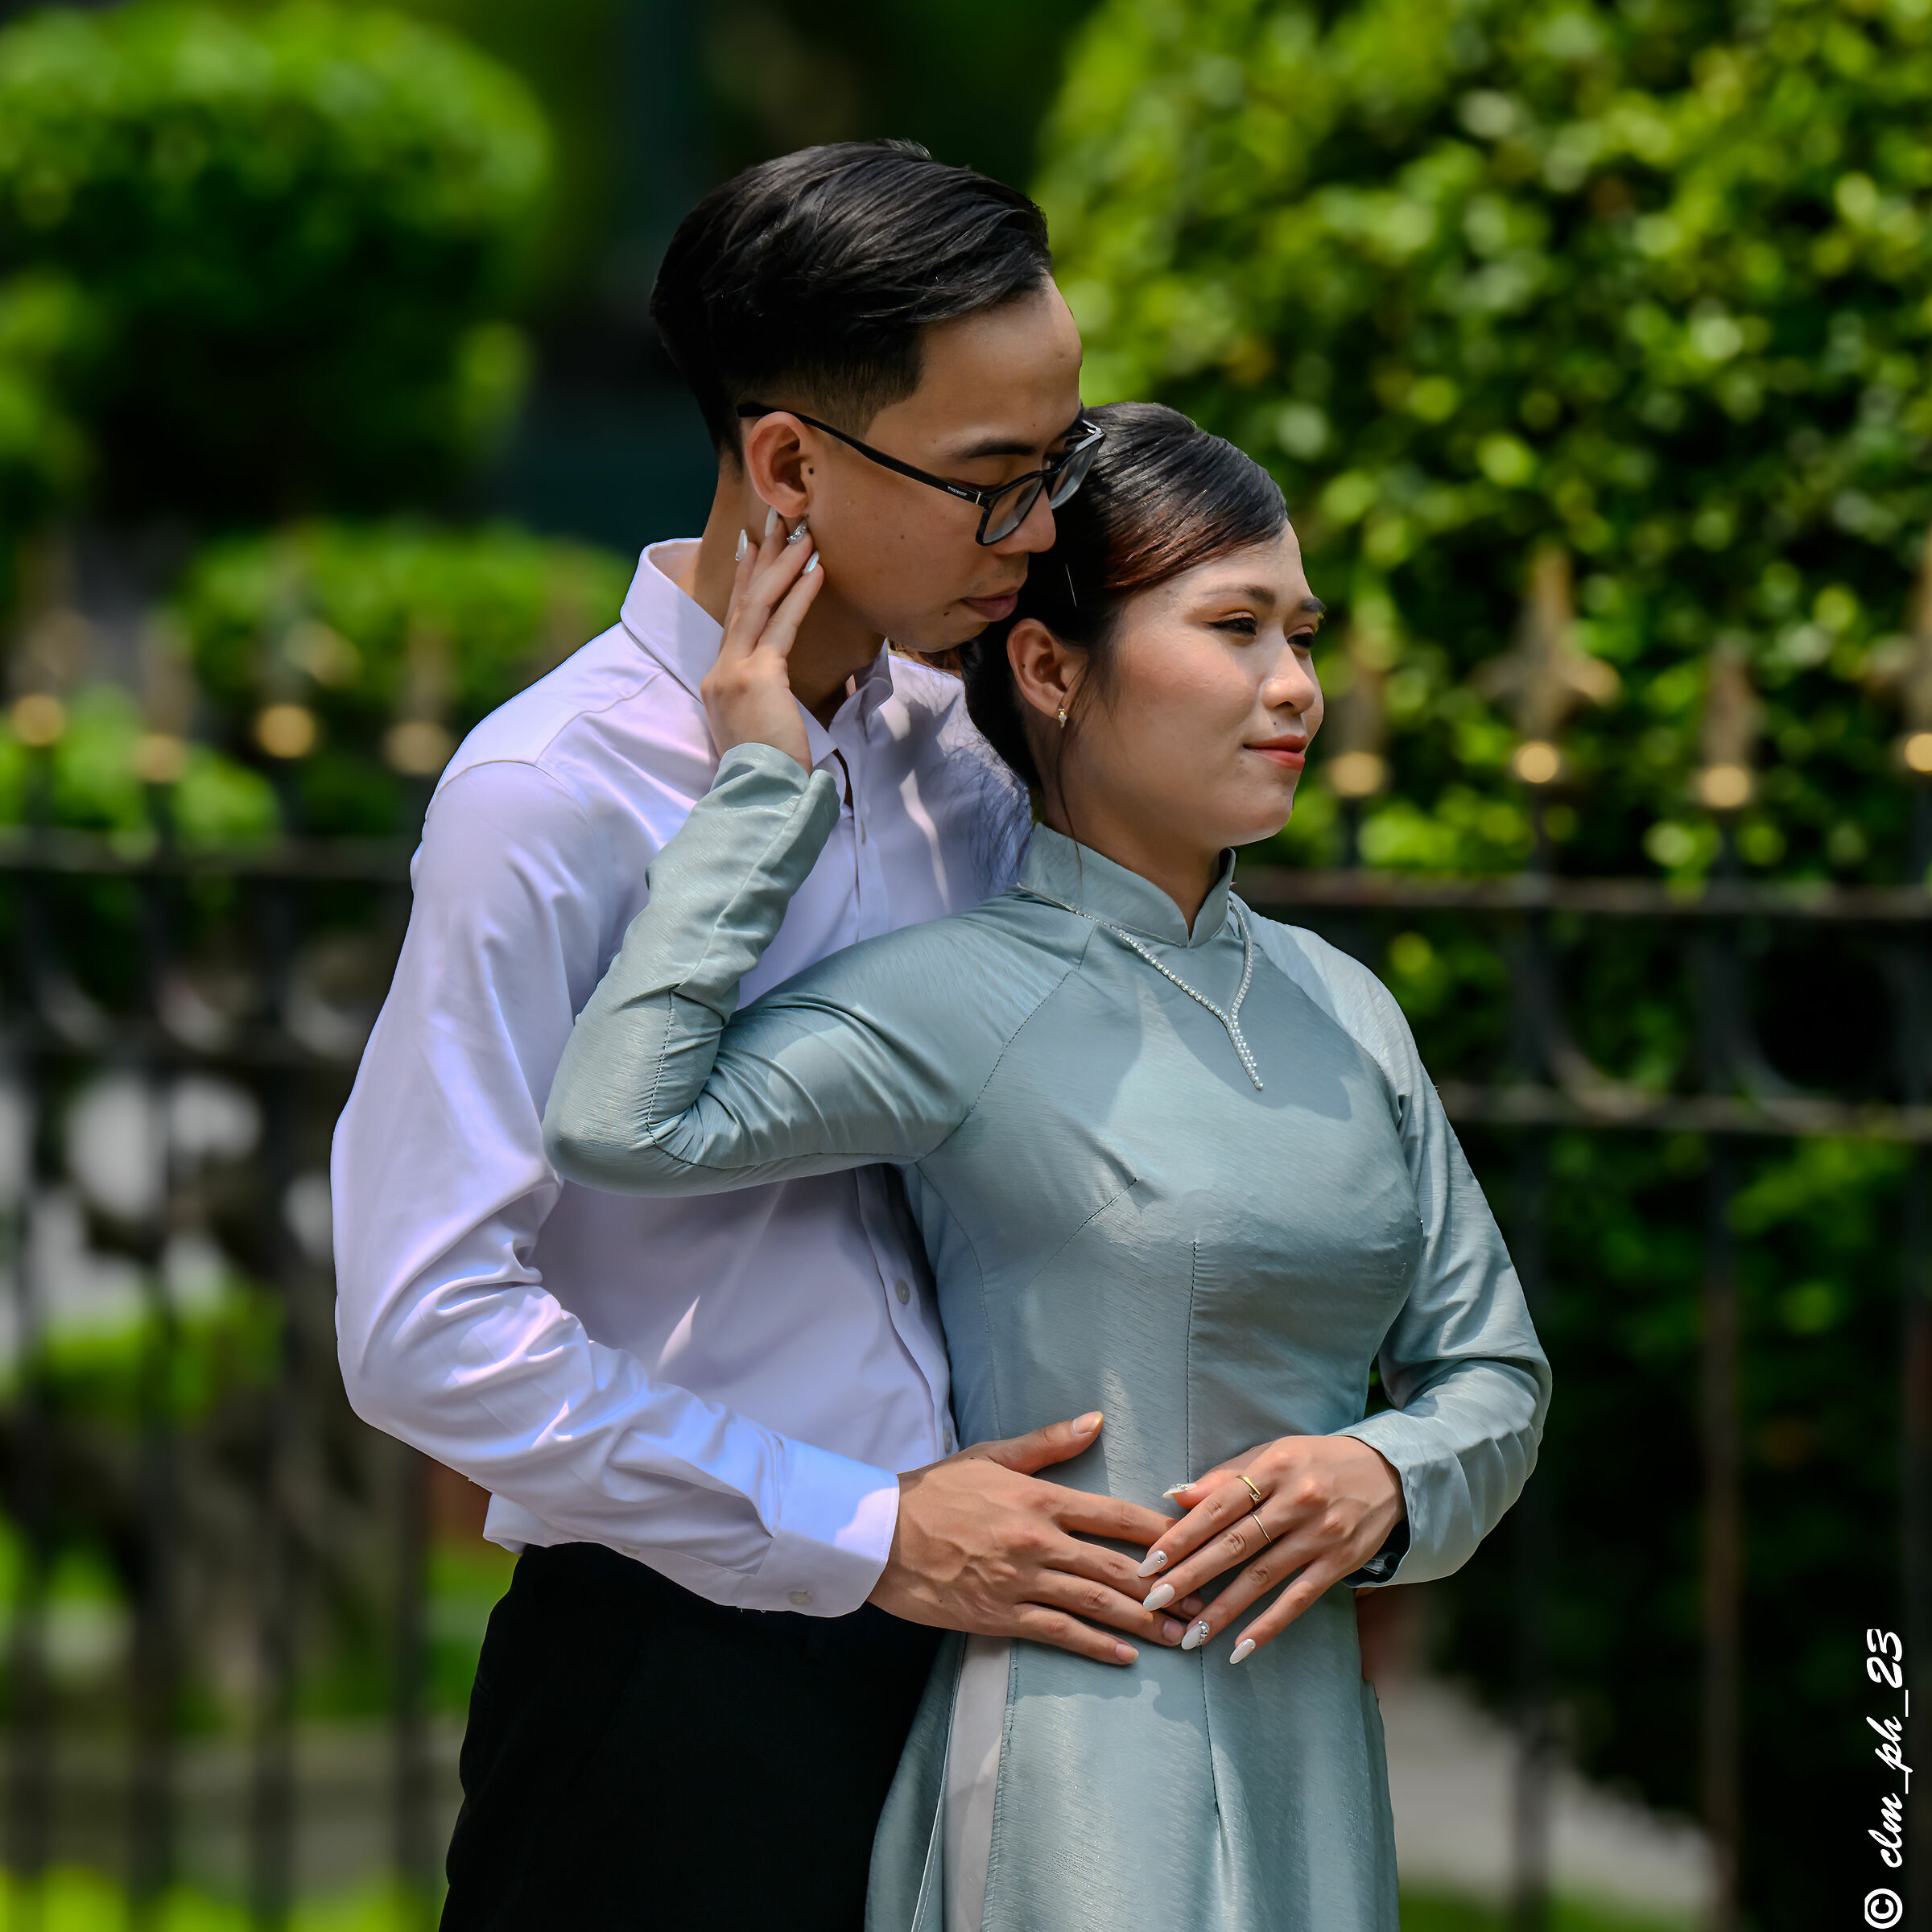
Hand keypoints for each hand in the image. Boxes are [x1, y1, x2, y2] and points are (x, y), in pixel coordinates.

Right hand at [699, 506, 824, 770]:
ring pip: (757, 604)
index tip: (752, 547)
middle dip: (760, 556)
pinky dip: (801, 595)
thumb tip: (780, 687)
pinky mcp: (757, 677)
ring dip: (783, 564)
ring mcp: (733, 671)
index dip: (743, 580)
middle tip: (775, 517)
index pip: (733, 620)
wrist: (761, 795)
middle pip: (741, 601)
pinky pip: (782, 626)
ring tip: (804, 533)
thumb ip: (765, 700)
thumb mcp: (761, 727)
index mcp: (718, 682)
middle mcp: (719, 671)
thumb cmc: (770, 771)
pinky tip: (818, 570)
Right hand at [868, 1413, 1205, 1666]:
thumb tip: (1096, 1420)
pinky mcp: (999, 1615)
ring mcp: (1020, 1581)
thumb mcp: (992, 1455)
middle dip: (1166, 1587)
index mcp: (1040, 1499)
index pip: (1116, 1515)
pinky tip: (1124, 1656)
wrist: (879, 1533)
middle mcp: (1038, 1541)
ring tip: (1180, 1636)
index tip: (1197, 1543)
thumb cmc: (935, 1490)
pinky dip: (1094, 1645)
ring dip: (1143, 1622)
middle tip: (1206, 1601)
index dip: (1162, 1532)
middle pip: (1117, 1566)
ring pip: (1095, 1603)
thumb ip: (1048, 1442)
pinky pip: (1057, 1633)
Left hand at [1136, 1435, 1404, 1663]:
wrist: (1388, 1472)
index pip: (1218, 1506)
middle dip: (1190, 1575)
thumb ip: (1225, 1476)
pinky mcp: (1339, 1563)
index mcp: (1275, 1467)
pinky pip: (1298, 1600)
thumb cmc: (1315, 1461)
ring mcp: (1320, 1535)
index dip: (1182, 1536)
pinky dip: (1268, 1626)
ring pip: (1261, 1578)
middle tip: (1153, 1600)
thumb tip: (1176, 1496)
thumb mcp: (1273, 1454)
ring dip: (1222, 1610)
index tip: (1149, 1562)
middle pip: (1234, 1544)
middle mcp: (1297, 1501)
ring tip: (1189, 1635)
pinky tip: (1240, 1649)